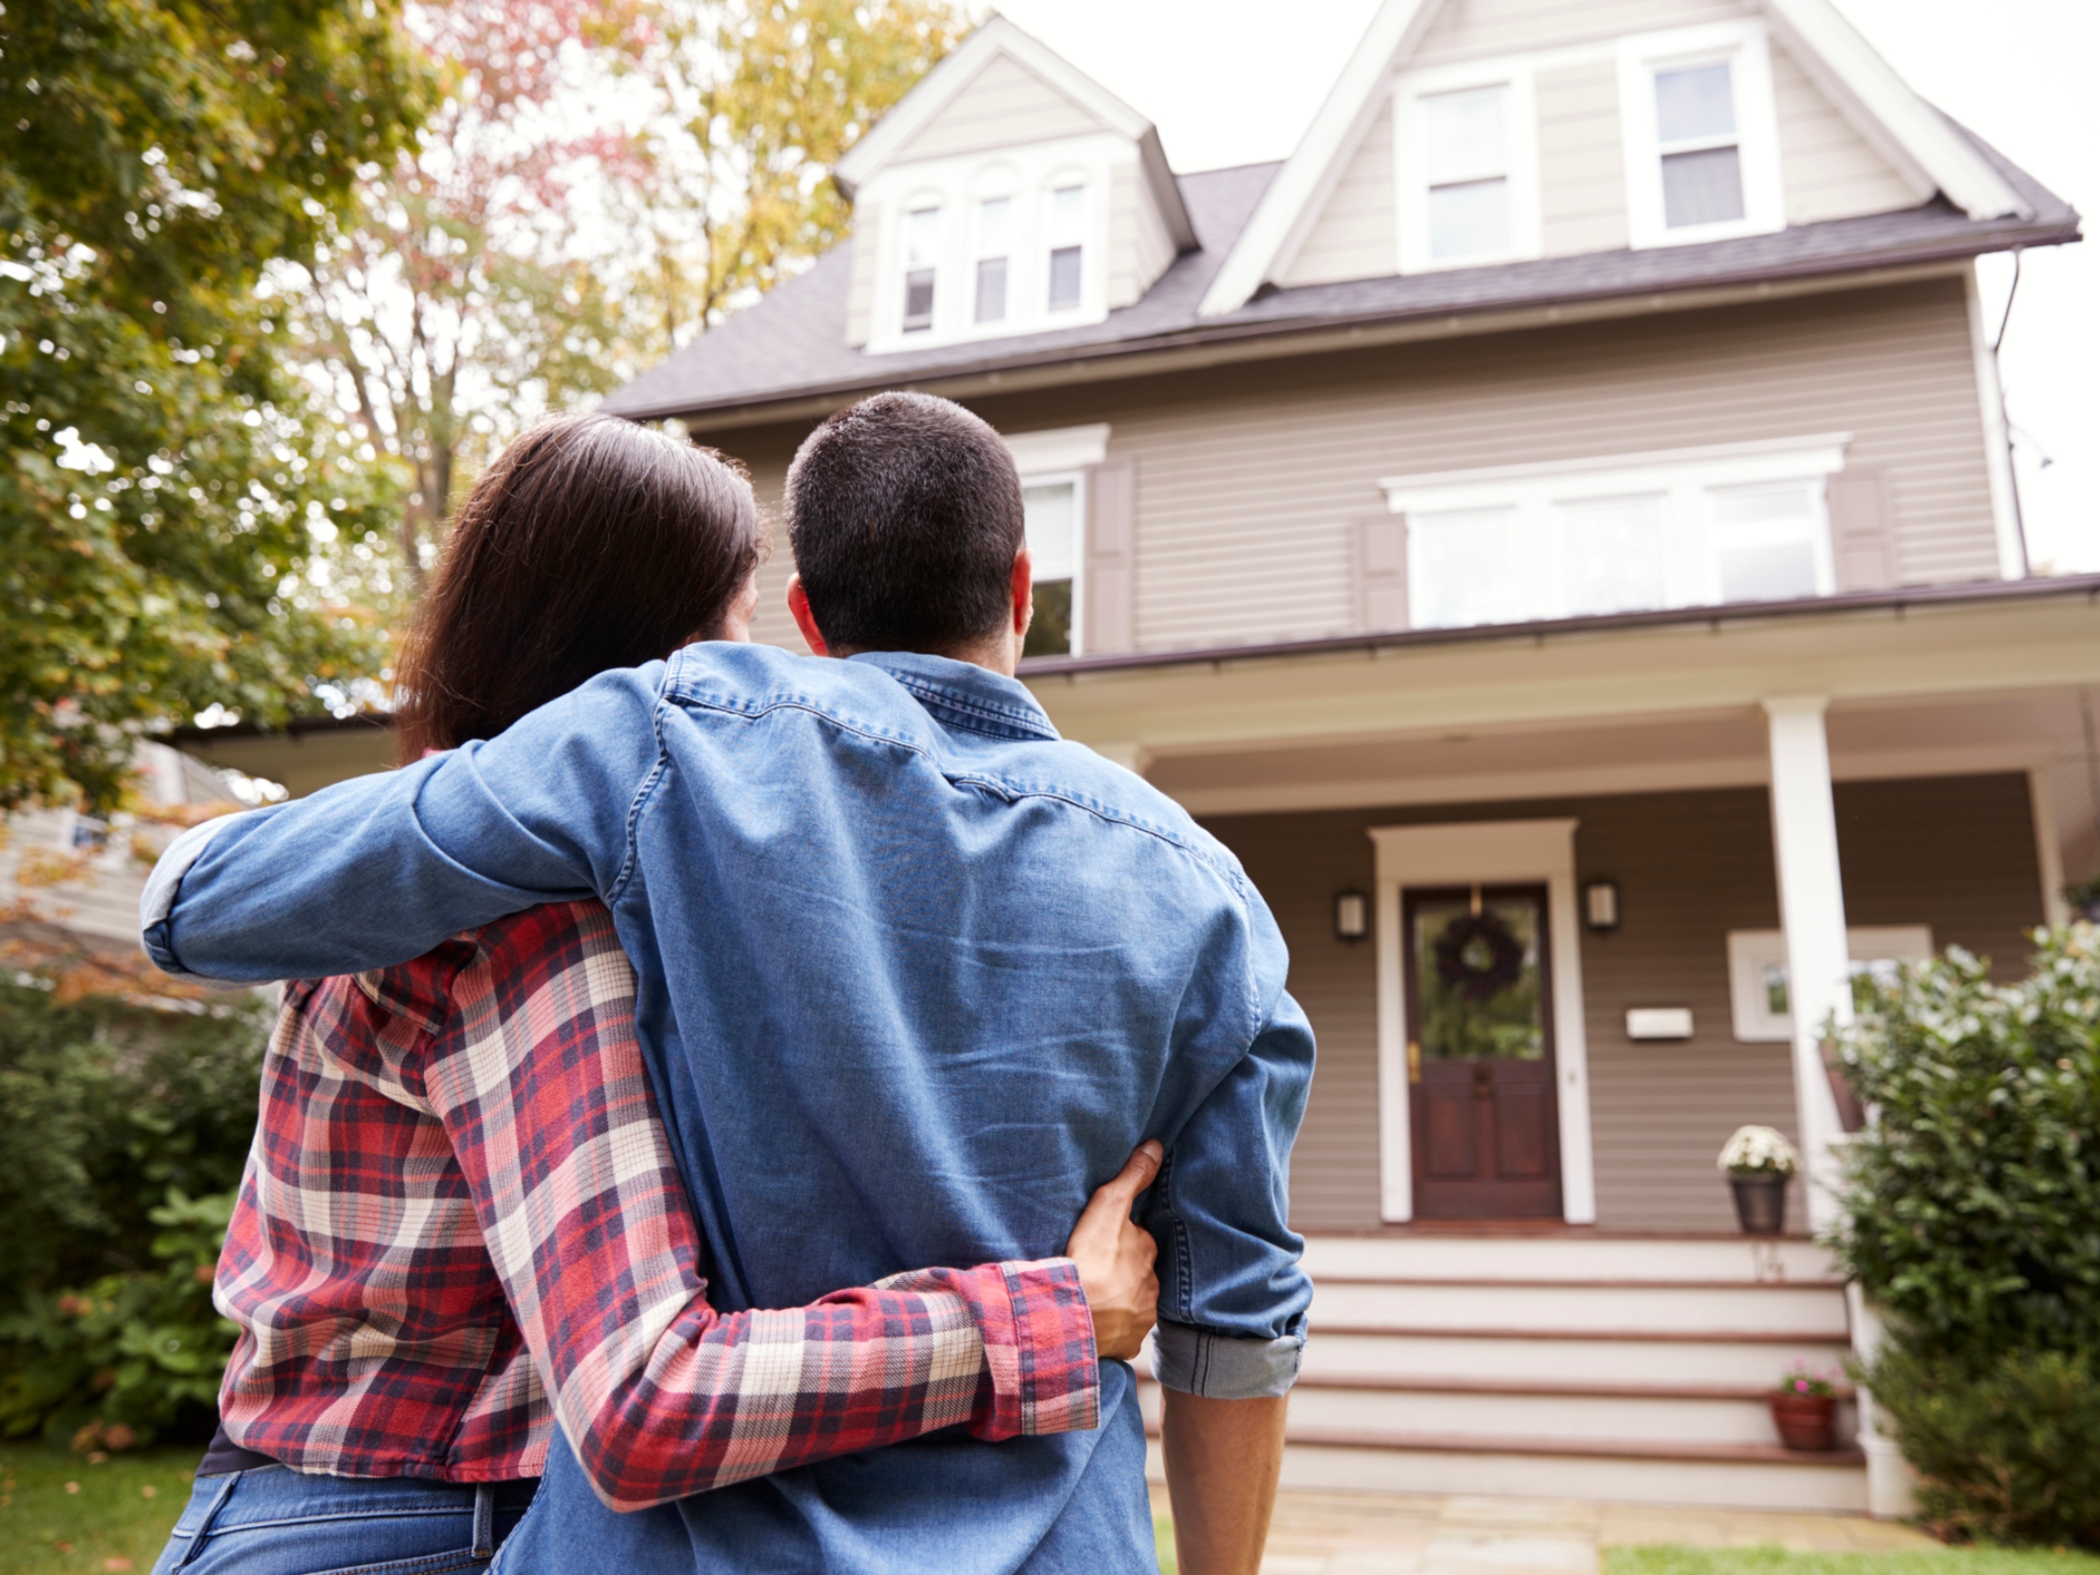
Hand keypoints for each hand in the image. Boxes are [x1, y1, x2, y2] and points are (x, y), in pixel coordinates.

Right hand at [1064, 1141, 1162, 1361]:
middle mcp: (1151, 1286)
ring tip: (1096, 1296)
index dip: (1124, 1239)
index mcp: (1147, 1253)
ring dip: (1119, 1299)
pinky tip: (1097, 1322)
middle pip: (1138, 1273)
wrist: (1075, 1314)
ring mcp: (1141, 1316)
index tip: (1107, 1241)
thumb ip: (1133, 1177)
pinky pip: (1123, 1332)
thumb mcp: (1109, 1206)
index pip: (1139, 1241)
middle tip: (1099, 1269)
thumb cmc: (1091, 1258)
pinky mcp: (1127, 1342)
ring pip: (1132, 1302)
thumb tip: (1156, 1147)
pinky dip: (1113, 1327)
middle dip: (1124, 1271)